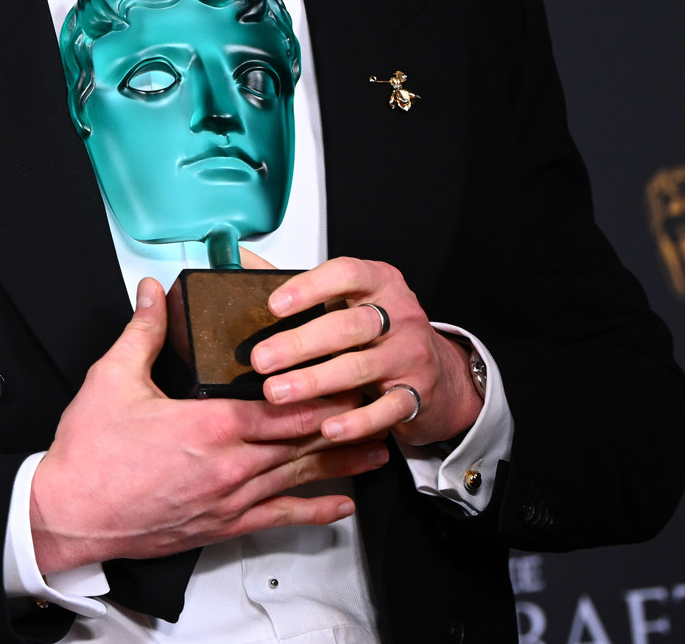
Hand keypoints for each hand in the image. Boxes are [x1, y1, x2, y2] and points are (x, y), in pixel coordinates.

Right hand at [29, 278, 388, 574]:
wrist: (71, 514)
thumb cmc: (90, 456)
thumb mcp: (111, 379)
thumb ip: (142, 333)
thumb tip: (153, 295)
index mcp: (210, 423)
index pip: (285, 405)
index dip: (324, 390)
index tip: (350, 374)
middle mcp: (230, 464)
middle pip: (304, 440)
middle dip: (344, 421)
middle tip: (376, 405)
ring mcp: (230, 499)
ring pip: (300, 477)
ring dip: (342, 462)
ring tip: (377, 449)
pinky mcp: (222, 525)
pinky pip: (281, 518)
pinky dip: (315, 511)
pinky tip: (339, 504)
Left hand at [250, 257, 482, 447]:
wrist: (442, 375)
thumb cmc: (382, 332)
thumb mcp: (350, 299)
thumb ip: (300, 283)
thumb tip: (242, 258)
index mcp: (380, 283)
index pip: (347, 274)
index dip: (309, 288)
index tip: (273, 306)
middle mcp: (400, 316)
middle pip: (347, 326)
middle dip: (299, 343)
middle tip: (260, 359)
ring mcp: (410, 356)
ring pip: (359, 367)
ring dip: (313, 381)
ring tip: (276, 392)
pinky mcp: (417, 394)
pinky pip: (385, 409)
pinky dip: (355, 421)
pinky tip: (328, 427)